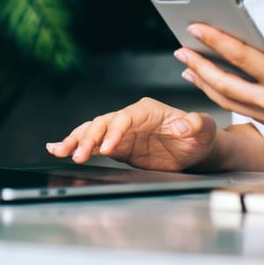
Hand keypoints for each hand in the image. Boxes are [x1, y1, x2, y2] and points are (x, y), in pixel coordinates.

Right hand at [46, 97, 217, 170]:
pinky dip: (77, 145)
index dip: (115, 131)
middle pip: (105, 122)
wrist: (197, 150)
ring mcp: (123, 132)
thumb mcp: (204, 129)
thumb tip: (181, 125)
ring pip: (94, 131)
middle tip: (78, 154)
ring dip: (77, 140)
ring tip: (59, 150)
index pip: (126, 117)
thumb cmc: (202, 136)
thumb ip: (195, 124)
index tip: (108, 147)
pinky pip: (94, 144)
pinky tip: (59, 148)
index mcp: (149, 110)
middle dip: (90, 137)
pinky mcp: (119, 146)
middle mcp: (132, 118)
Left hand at [175, 23, 263, 140]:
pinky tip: (214, 85)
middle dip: (198, 66)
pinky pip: (240, 109)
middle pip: (223, 84)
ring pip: (227, 101)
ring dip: (205, 84)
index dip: (214, 40)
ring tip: (188, 69)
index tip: (195, 28)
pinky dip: (222, 96)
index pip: (239, 55)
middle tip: (180, 51)